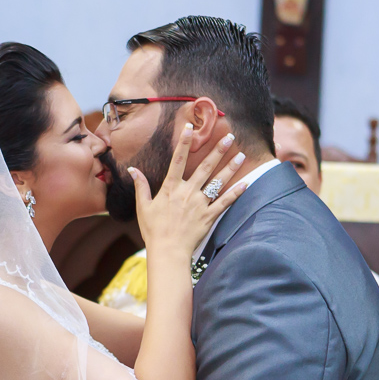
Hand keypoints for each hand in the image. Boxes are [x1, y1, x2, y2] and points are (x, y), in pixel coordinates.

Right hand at [130, 124, 248, 261]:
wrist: (167, 252)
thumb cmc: (154, 231)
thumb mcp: (143, 207)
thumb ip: (141, 186)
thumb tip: (132, 169)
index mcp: (171, 188)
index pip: (178, 160)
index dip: (184, 142)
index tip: (190, 127)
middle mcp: (187, 192)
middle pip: (205, 167)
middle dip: (218, 150)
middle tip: (229, 136)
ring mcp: (200, 204)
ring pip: (218, 182)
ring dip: (230, 167)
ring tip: (241, 155)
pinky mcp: (209, 217)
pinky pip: (225, 202)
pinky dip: (236, 193)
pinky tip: (246, 183)